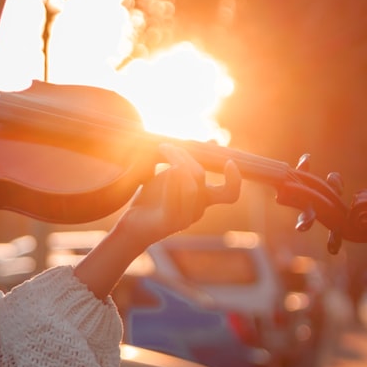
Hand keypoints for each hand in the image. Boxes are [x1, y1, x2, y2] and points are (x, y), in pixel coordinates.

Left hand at [115, 143, 240, 246]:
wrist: (131, 225)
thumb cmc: (151, 200)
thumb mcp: (171, 176)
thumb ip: (189, 162)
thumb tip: (214, 140)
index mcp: (203, 200)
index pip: (230, 194)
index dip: (234, 179)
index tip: (229, 162)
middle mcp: (197, 210)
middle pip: (199, 176)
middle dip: (183, 156)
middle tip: (165, 146)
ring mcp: (184, 219)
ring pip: (190, 187)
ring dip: (176, 164)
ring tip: (162, 153)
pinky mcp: (168, 223)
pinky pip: (174, 203)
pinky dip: (171, 184)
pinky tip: (164, 171)